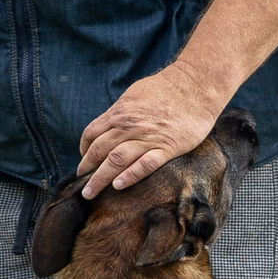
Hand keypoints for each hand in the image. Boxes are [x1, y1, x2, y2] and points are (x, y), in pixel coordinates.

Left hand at [77, 64, 228, 198]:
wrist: (195, 86)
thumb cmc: (165, 88)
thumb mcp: (134, 95)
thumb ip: (119, 112)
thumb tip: (107, 124)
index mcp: (119, 112)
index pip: (92, 134)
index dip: (84, 150)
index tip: (84, 162)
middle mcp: (129, 126)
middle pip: (99, 151)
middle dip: (87, 170)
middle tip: (82, 185)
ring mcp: (148, 137)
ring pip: (116, 161)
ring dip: (100, 179)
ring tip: (91, 193)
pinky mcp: (167, 147)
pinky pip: (144, 165)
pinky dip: (129, 176)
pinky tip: (118, 186)